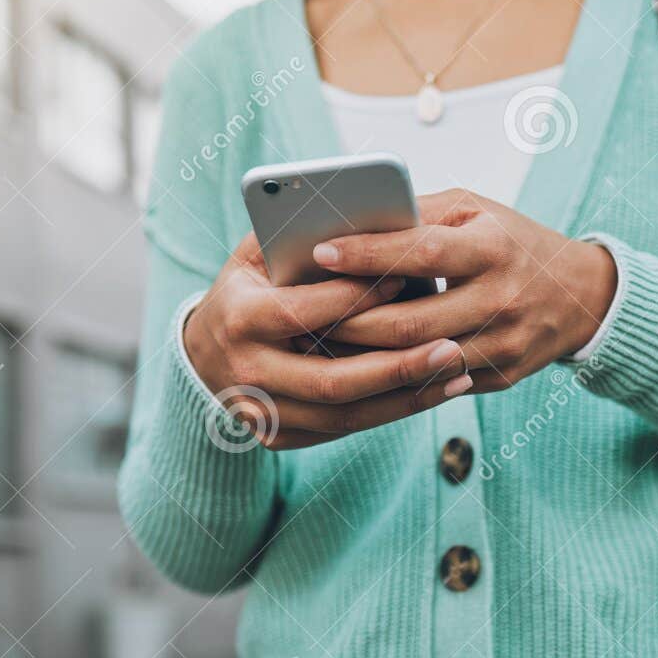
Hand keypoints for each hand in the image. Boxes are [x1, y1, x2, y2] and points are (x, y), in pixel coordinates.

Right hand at [183, 233, 473, 450]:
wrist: (202, 349)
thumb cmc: (248, 285)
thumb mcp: (261, 252)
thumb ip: (303, 236)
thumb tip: (368, 221)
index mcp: (240, 317)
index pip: (307, 313)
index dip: (360, 299)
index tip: (408, 282)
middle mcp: (245, 371)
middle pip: (333, 379)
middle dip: (398, 367)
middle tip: (451, 348)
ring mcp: (259, 411)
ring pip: (344, 415)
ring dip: (406, 399)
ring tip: (455, 374)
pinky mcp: (275, 437)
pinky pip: (341, 429)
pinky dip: (388, 412)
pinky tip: (430, 392)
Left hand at [314, 189, 616, 391]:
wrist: (581, 295)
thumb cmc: (511, 241)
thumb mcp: (475, 210)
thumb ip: (419, 214)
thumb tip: (350, 218)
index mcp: (493, 248)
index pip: (419, 252)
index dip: (366, 255)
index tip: (319, 251)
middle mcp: (501, 299)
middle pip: (409, 322)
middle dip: (348, 321)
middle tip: (301, 314)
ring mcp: (503, 345)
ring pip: (416, 361)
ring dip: (361, 356)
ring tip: (317, 343)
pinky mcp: (501, 376)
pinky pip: (434, 382)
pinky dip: (391, 376)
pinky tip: (356, 367)